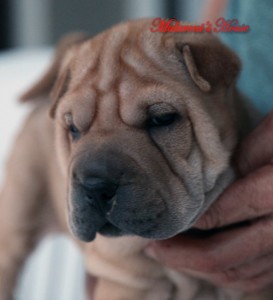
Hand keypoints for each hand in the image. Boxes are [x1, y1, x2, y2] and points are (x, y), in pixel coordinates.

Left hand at [145, 111, 272, 291]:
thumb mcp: (271, 135)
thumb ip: (239, 164)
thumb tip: (207, 193)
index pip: (220, 216)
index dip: (185, 222)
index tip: (160, 221)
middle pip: (225, 255)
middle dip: (181, 256)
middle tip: (152, 248)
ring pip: (240, 273)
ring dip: (199, 269)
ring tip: (170, 257)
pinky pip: (256, 275)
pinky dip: (226, 273)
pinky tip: (204, 264)